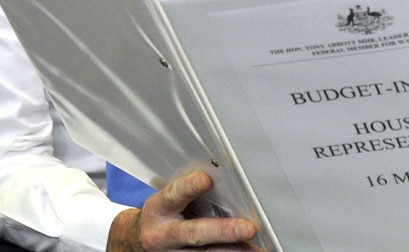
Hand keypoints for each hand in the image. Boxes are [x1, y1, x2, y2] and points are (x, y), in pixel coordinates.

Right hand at [107, 170, 257, 250]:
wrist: (137, 241)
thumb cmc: (163, 213)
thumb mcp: (169, 198)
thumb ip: (190, 191)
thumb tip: (226, 179)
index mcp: (159, 209)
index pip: (174, 195)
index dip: (189, 187)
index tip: (206, 179)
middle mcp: (162, 235)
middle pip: (195, 233)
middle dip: (223, 231)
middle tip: (248, 228)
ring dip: (233, 251)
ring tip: (256, 248)